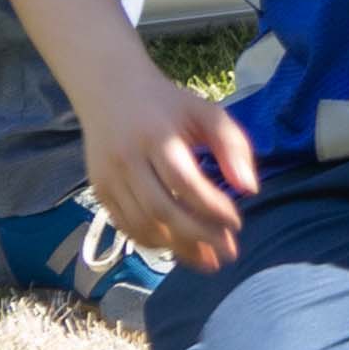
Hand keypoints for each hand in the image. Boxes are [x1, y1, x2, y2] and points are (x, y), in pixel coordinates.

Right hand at [79, 59, 260, 270]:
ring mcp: (108, 178)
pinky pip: (125, 225)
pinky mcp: (98, 190)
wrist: (110, 90)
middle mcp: (127, 160)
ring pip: (141, 224)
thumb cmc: (168, 104)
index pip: (184, 182)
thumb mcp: (206, 112)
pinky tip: (177, 247)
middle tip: (227, 252)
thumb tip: (250, 189)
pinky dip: (152, 242)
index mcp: (156, 136)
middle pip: (161, 210)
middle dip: (197, 236)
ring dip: (176, 247)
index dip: (211, 207)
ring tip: (207, 259)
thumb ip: (232, 145)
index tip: (236, 223)